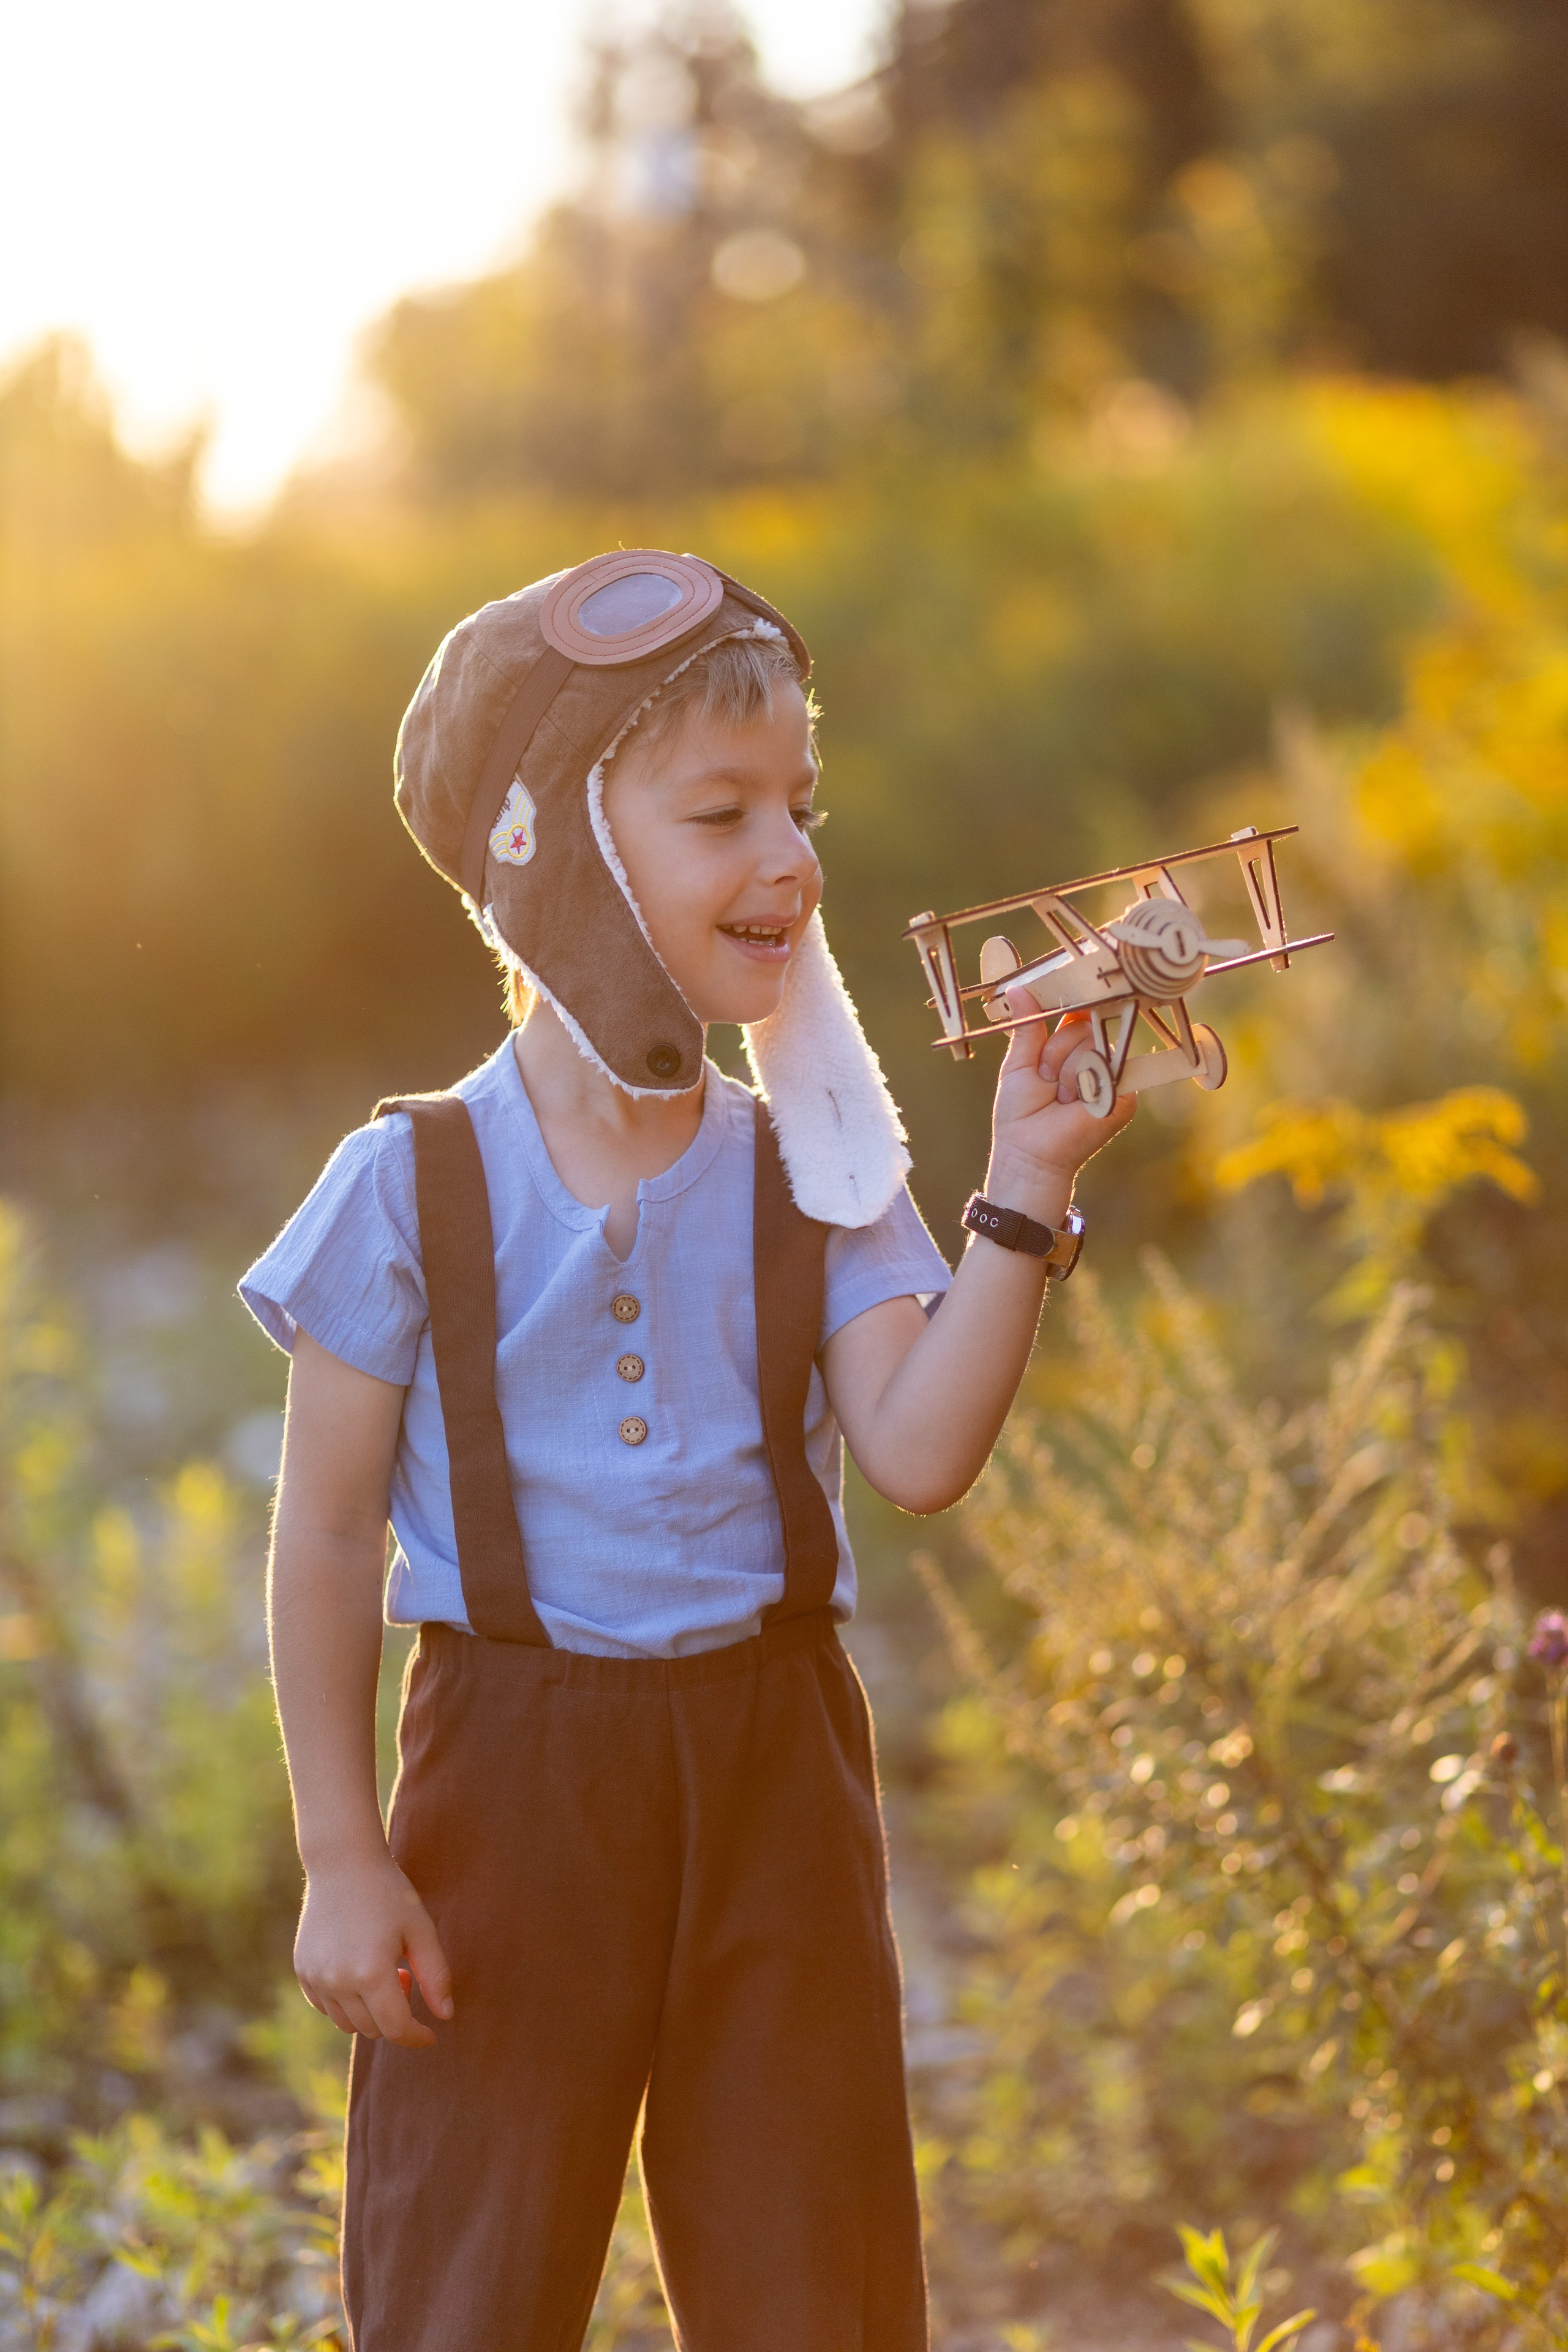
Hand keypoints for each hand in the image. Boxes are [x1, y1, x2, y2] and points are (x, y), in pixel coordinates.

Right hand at [295, 1851, 452, 2048]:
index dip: (416, 2037)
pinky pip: (326, 2007)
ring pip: (347, 2023)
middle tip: (405, 1976)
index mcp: (371, 1973)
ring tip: (382, 1971)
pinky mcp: (303, 1971)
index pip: (396, 2028)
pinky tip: (358, 1971)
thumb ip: (436, 1975)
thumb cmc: (389, 1892)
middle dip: (395, 2016)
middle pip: (372, 2028)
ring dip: (370, 2011)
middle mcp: (338, 1982)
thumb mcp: (420, 1929)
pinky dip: (346, 2003)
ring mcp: (316, 1978)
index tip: (430, 2035)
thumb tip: (445, 2016)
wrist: (343, 1863)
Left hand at [985, 992, 1135, 1219]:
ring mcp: (1112, 1076)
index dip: (1070, 1007)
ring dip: (1066, 1073)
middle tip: (1046, 1082)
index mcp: (1070, 1048)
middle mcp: (1094, 1059)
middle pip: (1083, 1028)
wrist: (1029, 1154)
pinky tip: (1075, 1106)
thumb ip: (1026, 1026)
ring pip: (1093, 1046)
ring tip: (1059, 1099)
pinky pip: (1106, 1070)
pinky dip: (1083, 1087)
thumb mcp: (1018, 1064)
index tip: (1061, 998)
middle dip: (1055, 1053)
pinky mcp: (1124, 1096)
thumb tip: (1018, 987)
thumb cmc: (1020, 1114)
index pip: (1077, 1014)